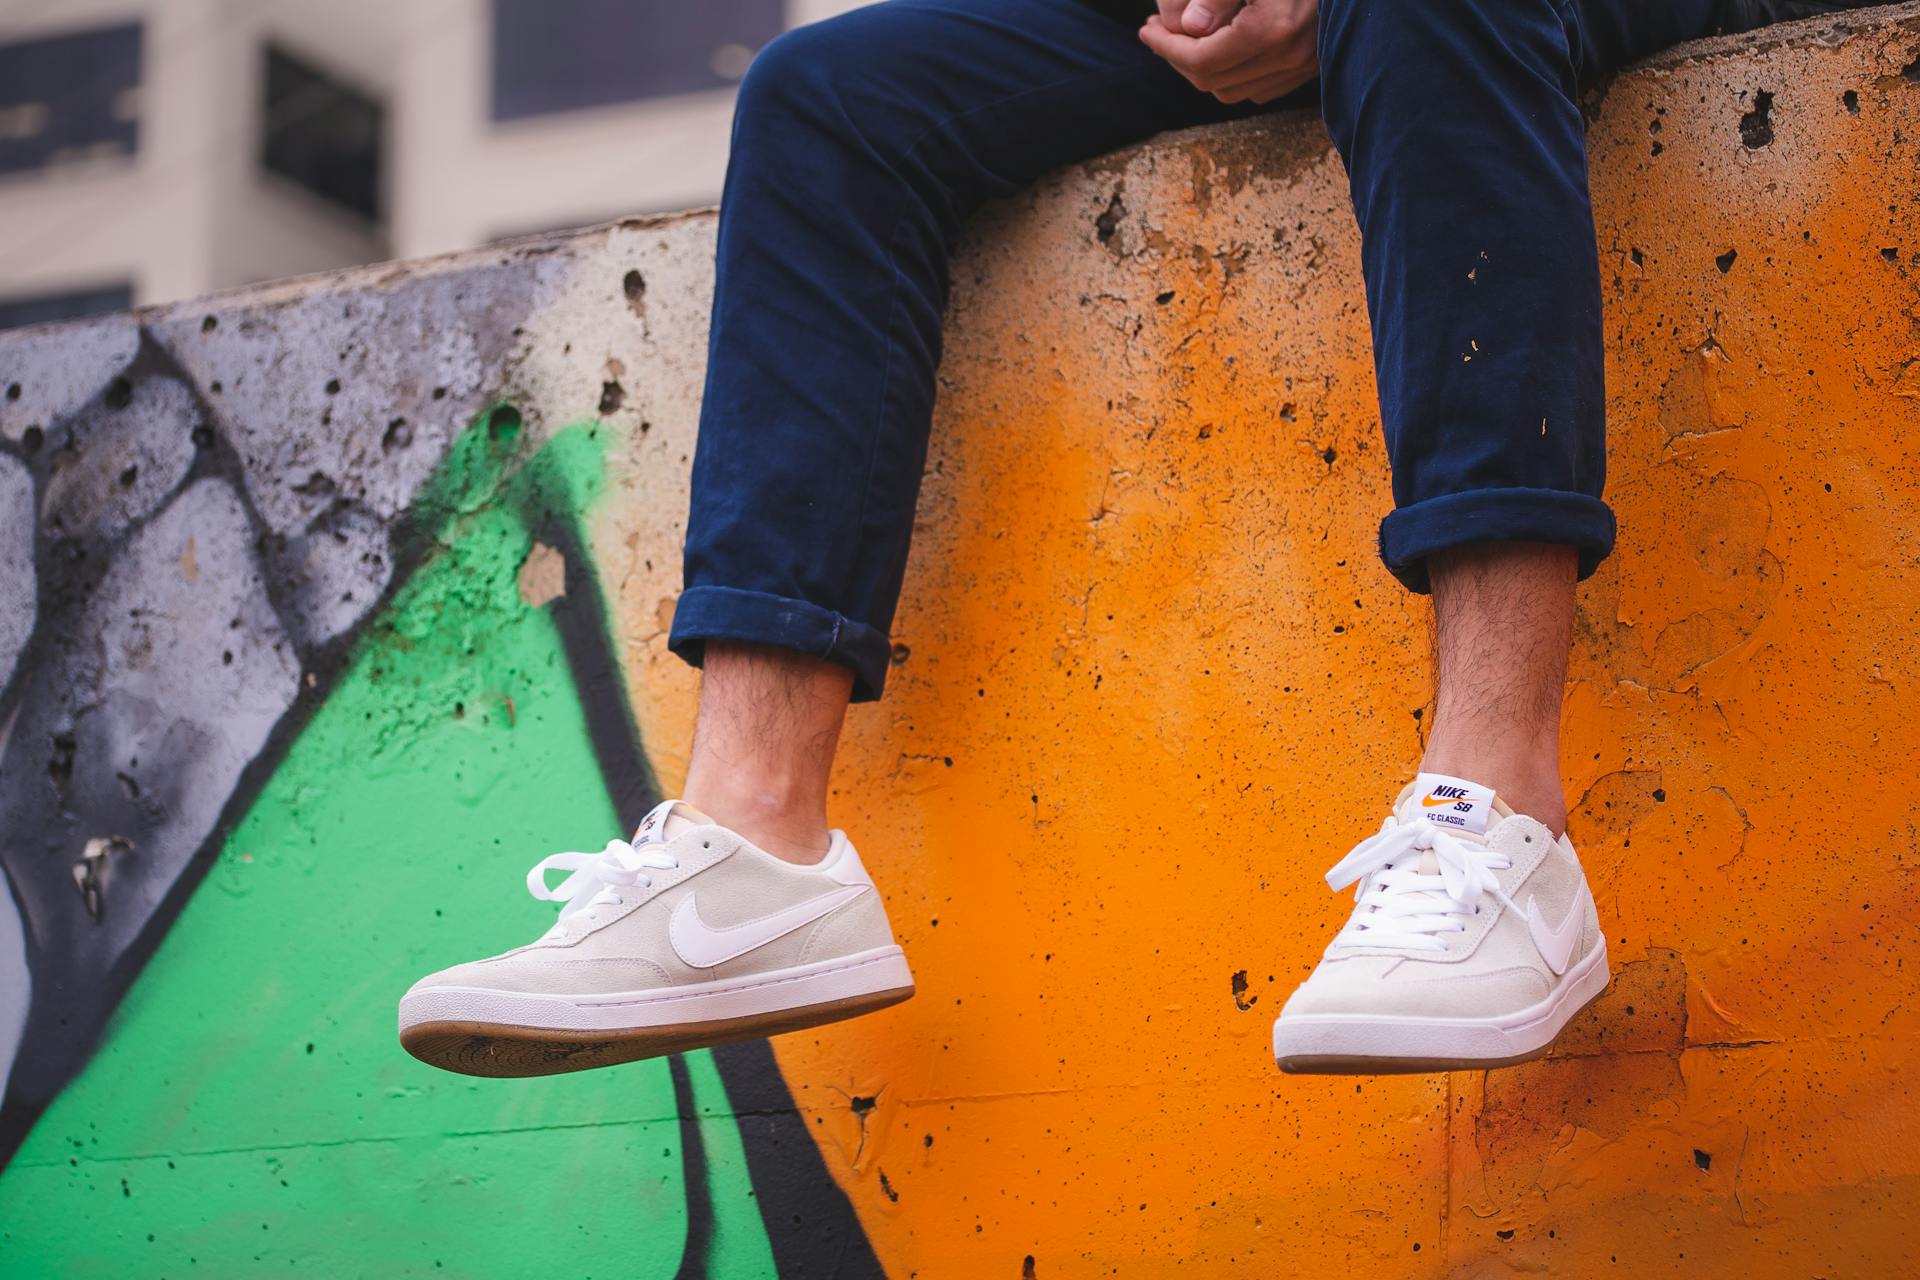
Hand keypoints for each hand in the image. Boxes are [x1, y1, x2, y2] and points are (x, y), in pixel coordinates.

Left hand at [1140, 0, 1318, 104]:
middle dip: (1178, 59)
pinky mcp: (1311, 67)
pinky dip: (1231, 77)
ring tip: (1183, 41)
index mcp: (1272, 29)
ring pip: (1231, 90)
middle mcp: (1291, 55)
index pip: (1201, 59)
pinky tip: (1219, 51)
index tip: (1147, 30)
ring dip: (1201, 71)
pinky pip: (1257, 89)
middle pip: (1211, 81)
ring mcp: (1304, 65)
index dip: (1166, 48)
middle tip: (1158, 33)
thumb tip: (1188, 27)